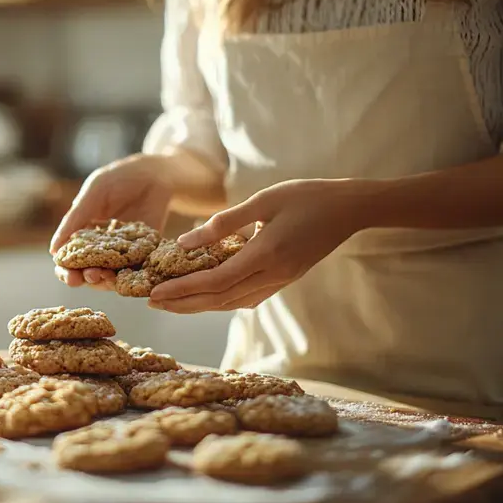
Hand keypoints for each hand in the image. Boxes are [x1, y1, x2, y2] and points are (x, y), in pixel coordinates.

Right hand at [51, 154, 173, 290]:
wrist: (155, 173)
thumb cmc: (119, 179)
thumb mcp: (94, 193)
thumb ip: (75, 219)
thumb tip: (53, 251)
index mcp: (82, 234)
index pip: (69, 259)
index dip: (66, 271)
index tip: (69, 276)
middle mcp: (100, 248)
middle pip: (87, 272)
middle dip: (84, 279)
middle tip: (87, 278)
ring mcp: (122, 253)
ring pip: (109, 276)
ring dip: (105, 281)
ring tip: (105, 277)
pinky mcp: (143, 255)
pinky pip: (135, 271)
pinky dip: (131, 278)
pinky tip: (129, 278)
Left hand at [148, 179, 370, 312]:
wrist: (350, 209)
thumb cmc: (307, 196)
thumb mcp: (263, 200)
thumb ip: (224, 223)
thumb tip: (185, 242)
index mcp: (266, 254)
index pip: (216, 282)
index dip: (183, 290)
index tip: (154, 294)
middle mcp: (273, 275)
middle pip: (220, 300)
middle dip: (183, 304)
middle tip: (152, 304)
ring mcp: (280, 281)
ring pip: (233, 303)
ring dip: (199, 305)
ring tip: (170, 302)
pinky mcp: (284, 279)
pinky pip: (247, 297)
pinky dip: (222, 300)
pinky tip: (206, 296)